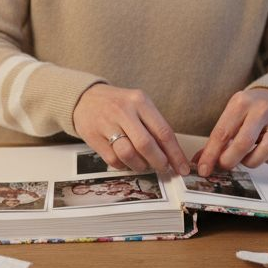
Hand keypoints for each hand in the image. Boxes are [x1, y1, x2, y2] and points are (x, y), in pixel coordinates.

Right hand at [73, 84, 190, 174]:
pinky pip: (113, 159)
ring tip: (144, 165)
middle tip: (164, 169)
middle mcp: (123, 111)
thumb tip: (172, 155)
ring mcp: (107, 124)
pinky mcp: (93, 137)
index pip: (163, 131)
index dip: (175, 154)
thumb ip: (154, 126)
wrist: (85, 98)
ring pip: (128, 154)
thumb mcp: (139, 105)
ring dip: (140, 166)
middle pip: (146, 144)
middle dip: (159, 162)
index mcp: (140, 101)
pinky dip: (124, 165)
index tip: (182, 168)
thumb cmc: (119, 105)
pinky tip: (127, 161)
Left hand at [194, 88, 267, 176]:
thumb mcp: (231, 115)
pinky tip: (264, 155)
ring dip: (252, 161)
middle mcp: (262, 109)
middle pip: (244, 142)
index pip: (222, 132)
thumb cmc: (249, 110)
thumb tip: (200, 162)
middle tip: (225, 166)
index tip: (204, 169)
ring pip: (267, 148)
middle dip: (230, 160)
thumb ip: (217, 139)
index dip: (211, 154)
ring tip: (246, 159)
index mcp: (241, 103)